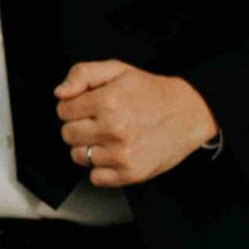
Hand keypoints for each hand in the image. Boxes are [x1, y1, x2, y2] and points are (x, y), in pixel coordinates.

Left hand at [51, 62, 218, 187]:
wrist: (188, 113)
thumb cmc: (151, 92)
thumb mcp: (118, 70)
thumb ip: (83, 74)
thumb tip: (60, 93)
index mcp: (108, 101)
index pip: (63, 110)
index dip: (74, 106)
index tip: (89, 106)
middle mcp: (113, 129)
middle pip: (67, 134)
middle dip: (79, 126)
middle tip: (100, 121)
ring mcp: (121, 154)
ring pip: (79, 156)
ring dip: (89, 147)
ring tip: (110, 137)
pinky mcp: (130, 173)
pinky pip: (95, 177)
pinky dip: (102, 168)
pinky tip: (116, 153)